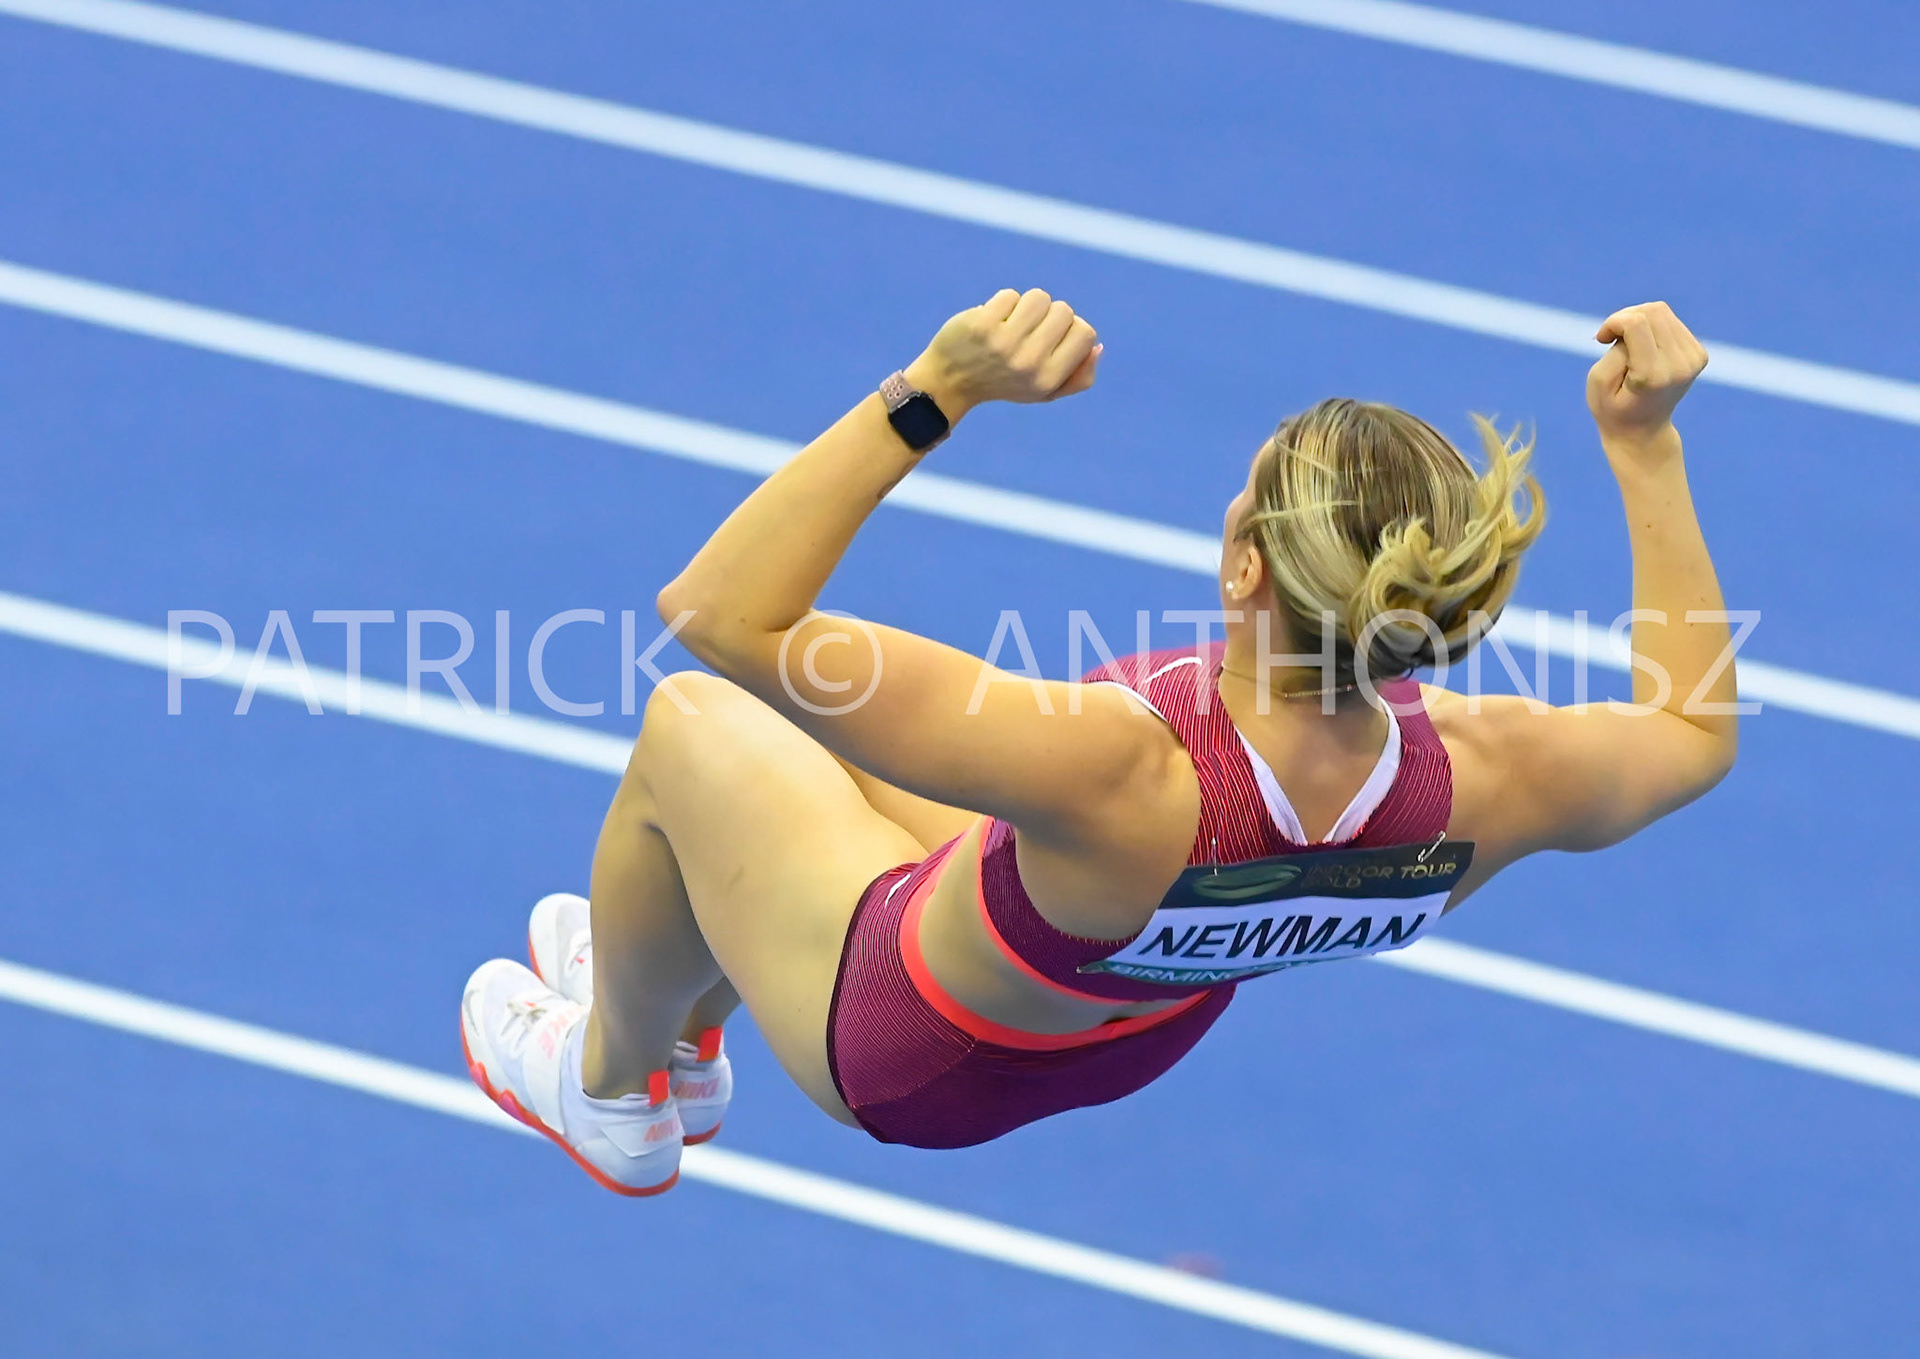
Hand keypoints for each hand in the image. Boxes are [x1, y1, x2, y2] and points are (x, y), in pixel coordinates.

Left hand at [905, 288, 1101, 416]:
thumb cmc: (1004, 382)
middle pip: (1064, 311)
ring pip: (1039, 298)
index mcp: (1048, 379)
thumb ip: (1079, 377)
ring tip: (1013, 322)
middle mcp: (1029, 363)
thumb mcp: (1044, 392)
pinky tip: (992, 321)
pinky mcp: (982, 324)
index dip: (1071, 329)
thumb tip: (1097, 347)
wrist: (950, 382)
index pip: (1085, 333)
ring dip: (1027, 305)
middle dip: (1049, 315)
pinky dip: (1003, 304)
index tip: (1052, 338)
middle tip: (1028, 331)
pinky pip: (1010, 296)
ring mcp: (1005, 342)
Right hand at [1586, 301, 1708, 449]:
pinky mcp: (1698, 354)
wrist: (1642, 432)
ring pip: (1661, 312)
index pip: (1636, 323)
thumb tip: (1638, 323)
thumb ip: (1615, 349)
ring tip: (1626, 343)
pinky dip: (1651, 327)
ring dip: (1637, 321)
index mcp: (1653, 375)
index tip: (1601, 339)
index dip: (1613, 322)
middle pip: (1651, 311)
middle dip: (1624, 318)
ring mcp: (1693, 359)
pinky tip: (1643, 347)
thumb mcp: (1598, 381)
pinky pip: (1670, 321)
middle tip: (1611, 338)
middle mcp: (1679, 365)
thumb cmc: (1613, 407)